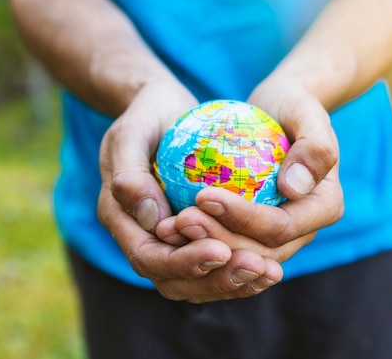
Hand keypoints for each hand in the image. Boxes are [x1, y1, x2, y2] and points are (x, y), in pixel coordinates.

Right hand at [97, 81, 282, 301]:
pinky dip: (239, 267)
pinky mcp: (193, 234)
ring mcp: (169, 240)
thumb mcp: (132, 133)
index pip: (149, 258)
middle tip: (257, 267)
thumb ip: (131, 175)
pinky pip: (215, 262)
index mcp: (120, 219)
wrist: (161, 109)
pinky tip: (271, 262)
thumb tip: (151, 219)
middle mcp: (143, 238)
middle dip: (216, 280)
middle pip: (175, 281)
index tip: (221, 250)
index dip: (184, 262)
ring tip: (270, 272)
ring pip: (197, 281)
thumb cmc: (146, 115)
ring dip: (233, 282)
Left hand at [156, 86, 343, 260]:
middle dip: (218, 240)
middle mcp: (305, 229)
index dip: (242, 219)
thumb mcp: (307, 112)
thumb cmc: (292, 104)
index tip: (203, 196)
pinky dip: (200, 240)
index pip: (281, 227)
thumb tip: (294, 189)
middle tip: (180, 220)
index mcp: (325, 207)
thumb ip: (314, 147)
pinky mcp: (255, 231)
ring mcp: (281, 235)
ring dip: (204, 246)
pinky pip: (227, 243)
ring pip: (240, 256)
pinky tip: (170, 227)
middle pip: (259, 251)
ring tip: (170, 227)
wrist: (279, 110)